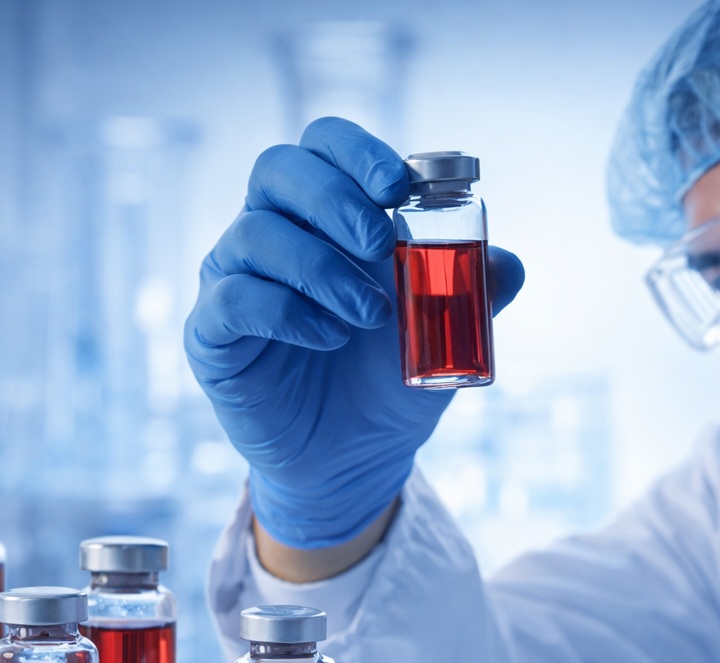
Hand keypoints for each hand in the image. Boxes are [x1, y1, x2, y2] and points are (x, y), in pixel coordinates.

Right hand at [185, 118, 524, 548]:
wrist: (353, 460)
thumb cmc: (389, 382)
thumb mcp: (445, 334)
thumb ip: (475, 292)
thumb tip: (508, 263)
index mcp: (322, 216)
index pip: (321, 145)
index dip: (355, 151)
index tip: (398, 185)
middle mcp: (270, 234)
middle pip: (277, 170)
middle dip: (335, 198)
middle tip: (382, 244)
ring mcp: (234, 279)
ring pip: (255, 235)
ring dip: (323, 269)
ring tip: (371, 315)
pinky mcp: (212, 334)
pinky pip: (234, 300)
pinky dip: (287, 312)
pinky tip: (328, 337)